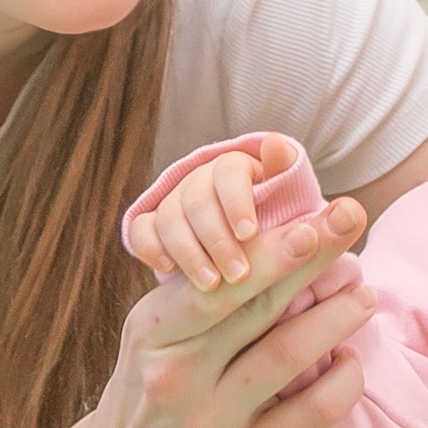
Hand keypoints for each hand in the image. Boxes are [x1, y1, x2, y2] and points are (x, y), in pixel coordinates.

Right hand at [89, 197, 372, 427]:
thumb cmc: (150, 389)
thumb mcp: (153, 336)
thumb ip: (199, 296)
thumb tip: (272, 239)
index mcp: (153, 332)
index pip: (217, 284)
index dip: (268, 252)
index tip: (312, 222)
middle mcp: (178, 375)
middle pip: (256, 308)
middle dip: (312, 260)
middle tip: (352, 222)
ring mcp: (212, 422)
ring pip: (287, 355)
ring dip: (337, 317)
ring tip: (364, 294)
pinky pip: (310, 415)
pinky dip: (342, 382)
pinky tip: (351, 362)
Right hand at [124, 133, 301, 289]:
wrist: (246, 245)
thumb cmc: (274, 219)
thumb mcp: (287, 197)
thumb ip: (283, 173)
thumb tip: (275, 142)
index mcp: (234, 168)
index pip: (229, 174)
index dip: (236, 202)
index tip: (249, 233)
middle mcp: (199, 180)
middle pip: (198, 202)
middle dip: (218, 240)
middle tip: (239, 275)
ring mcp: (172, 201)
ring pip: (170, 218)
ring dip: (189, 252)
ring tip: (211, 284)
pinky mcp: (151, 224)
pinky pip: (140, 229)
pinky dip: (150, 247)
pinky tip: (167, 269)